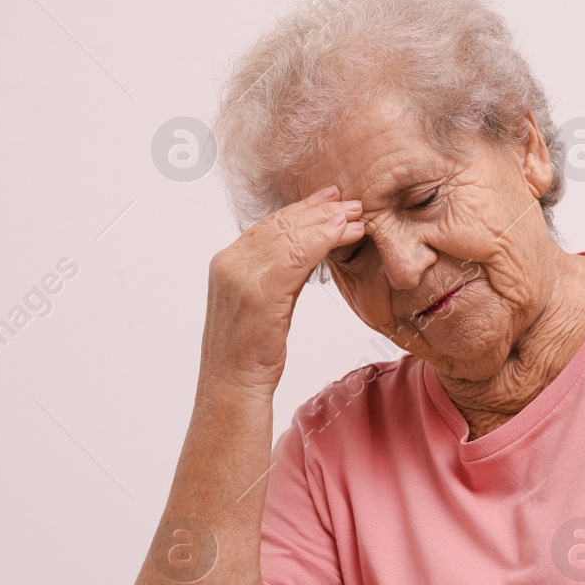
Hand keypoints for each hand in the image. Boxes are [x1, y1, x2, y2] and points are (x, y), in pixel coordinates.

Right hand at [199, 184, 364, 399]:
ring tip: (357, 214)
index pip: (269, 225)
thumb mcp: (267, 303)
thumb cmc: (252, 351)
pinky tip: (344, 232)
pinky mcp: (259, 292)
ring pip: (291, 235)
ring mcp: (240, 275)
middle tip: (351, 201)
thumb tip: (309, 252)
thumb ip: (281, 274)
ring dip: (327, 221)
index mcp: (227, 262)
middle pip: (280, 224)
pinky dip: (323, 239)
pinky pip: (297, 255)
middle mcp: (229, 262)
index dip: (301, 209)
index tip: (330, 198)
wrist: (232, 386)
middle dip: (318, 210)